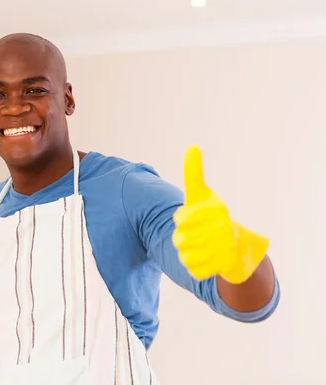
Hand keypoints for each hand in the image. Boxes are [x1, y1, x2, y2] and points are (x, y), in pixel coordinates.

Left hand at [172, 145, 269, 283]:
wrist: (236, 248)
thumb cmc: (212, 217)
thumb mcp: (202, 195)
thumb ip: (194, 173)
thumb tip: (192, 146)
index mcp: (216, 210)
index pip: (180, 219)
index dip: (180, 220)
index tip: (188, 218)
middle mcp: (222, 229)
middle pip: (178, 239)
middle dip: (182, 238)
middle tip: (194, 234)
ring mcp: (223, 249)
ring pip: (183, 255)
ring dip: (187, 252)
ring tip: (200, 246)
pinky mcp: (221, 267)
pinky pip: (192, 269)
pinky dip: (194, 266)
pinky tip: (206, 259)